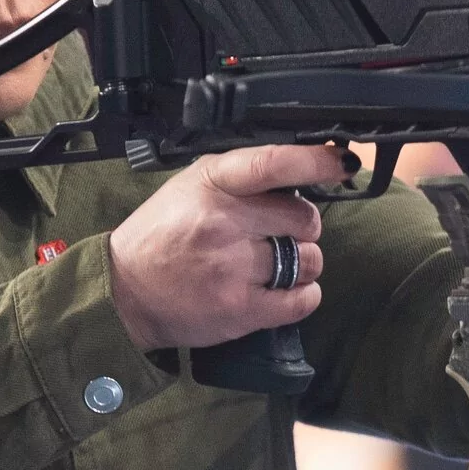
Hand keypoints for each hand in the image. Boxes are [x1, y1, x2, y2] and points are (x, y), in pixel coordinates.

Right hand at [108, 144, 351, 351]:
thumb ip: (240, 176)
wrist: (126, 292)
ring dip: (302, 263)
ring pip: (308, 260)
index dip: (316, 161)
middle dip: (302, 225)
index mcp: (213, 184)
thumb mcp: (191, 185)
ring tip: (276, 265)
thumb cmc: (162, 234)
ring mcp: (234, 267)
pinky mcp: (241, 309)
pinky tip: (287, 290)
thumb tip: (298, 169)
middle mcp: (225, 222)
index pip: (274, 163)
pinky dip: (304, 295)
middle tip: (282, 232)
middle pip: (304, 217)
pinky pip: (303, 299)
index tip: (342, 162)